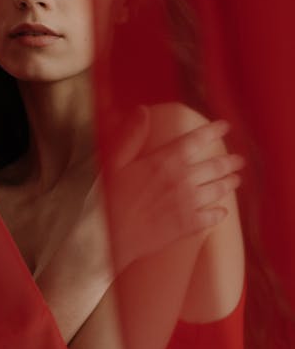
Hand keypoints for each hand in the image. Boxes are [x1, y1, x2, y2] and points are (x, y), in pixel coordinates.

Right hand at [62, 107, 244, 283]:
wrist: (110, 238)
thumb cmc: (108, 198)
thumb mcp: (114, 161)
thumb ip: (131, 135)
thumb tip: (142, 110)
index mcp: (164, 161)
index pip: (194, 140)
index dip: (212, 131)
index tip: (225, 126)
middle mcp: (181, 180)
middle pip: (213, 166)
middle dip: (229, 161)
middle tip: (239, 159)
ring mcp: (187, 204)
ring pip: (216, 190)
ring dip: (228, 183)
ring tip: (236, 180)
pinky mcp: (186, 226)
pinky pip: (210, 218)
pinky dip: (219, 213)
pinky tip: (222, 212)